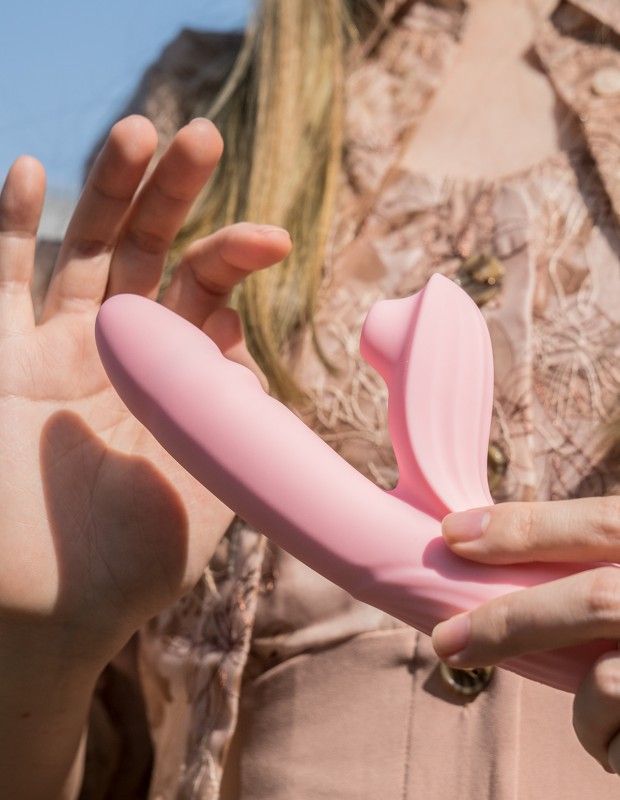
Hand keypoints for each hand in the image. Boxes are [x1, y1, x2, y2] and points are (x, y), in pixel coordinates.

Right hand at [0, 115, 291, 668]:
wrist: (49, 614)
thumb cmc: (132, 563)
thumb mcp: (210, 489)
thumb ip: (235, 427)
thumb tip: (254, 374)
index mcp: (173, 379)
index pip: (206, 296)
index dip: (236, 258)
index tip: (273, 239)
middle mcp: (118, 355)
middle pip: (149, 254)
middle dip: (174, 194)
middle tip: (202, 136)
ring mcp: (53, 352)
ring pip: (81, 251)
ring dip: (107, 190)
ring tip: (138, 130)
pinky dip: (9, 228)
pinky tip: (25, 170)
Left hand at [432, 496, 619, 773]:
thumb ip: (606, 563)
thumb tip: (498, 553)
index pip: (602, 523)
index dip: (524, 527)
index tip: (453, 534)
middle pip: (596, 599)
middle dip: (511, 622)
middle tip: (447, 641)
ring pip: (611, 683)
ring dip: (586, 713)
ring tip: (598, 723)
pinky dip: (612, 749)